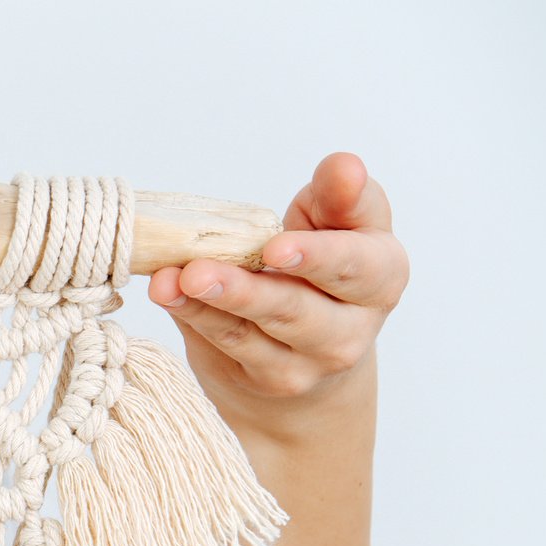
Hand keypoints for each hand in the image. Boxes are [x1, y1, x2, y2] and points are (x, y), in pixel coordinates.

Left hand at [146, 151, 406, 440]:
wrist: (315, 352)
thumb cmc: (324, 268)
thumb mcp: (339, 225)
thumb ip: (339, 197)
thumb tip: (345, 165)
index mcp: (380, 279)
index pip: (356, 265)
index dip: (317, 256)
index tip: (277, 246)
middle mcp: (349, 331)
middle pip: (296, 310)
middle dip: (247, 292)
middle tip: (199, 272)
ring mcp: (303, 364)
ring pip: (249, 334)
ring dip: (205, 306)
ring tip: (170, 281)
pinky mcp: (261, 379)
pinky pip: (221, 345)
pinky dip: (190, 316)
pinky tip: (165, 292)